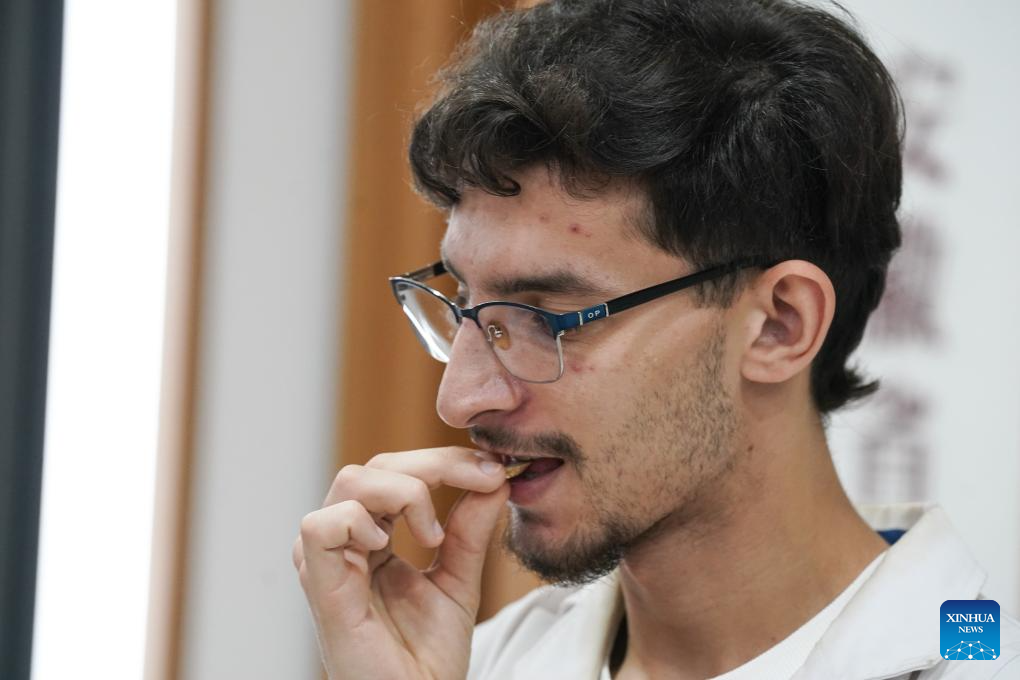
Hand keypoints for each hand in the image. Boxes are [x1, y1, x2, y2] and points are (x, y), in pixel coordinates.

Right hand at [292, 447, 509, 678]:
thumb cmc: (427, 655)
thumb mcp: (460, 578)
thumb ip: (471, 530)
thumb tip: (494, 480)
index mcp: (373, 535)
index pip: (399, 470)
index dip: (445, 460)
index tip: (492, 469)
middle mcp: (346, 541)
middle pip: (378, 466)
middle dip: (436, 465)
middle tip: (482, 480)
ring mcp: (329, 560)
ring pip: (352, 482)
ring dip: (405, 493)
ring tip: (432, 535)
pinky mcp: (320, 585)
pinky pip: (321, 527)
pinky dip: (358, 523)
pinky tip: (388, 547)